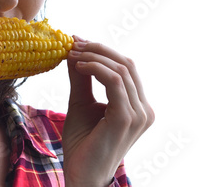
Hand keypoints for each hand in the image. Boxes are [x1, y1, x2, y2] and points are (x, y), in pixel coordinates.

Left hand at [62, 36, 153, 186]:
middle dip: (97, 49)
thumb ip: (81, 78)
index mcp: (137, 105)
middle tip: (72, 44)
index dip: (101, 50)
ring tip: (71, 54)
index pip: (124, 67)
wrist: (82, 173)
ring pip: (120, 69)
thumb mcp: (80, 102)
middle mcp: (144, 109)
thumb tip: (74, 50)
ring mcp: (139, 114)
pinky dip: (95, 68)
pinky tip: (79, 66)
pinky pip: (114, 82)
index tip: (76, 41)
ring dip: (93, 56)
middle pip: (126, 63)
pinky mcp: (126, 118)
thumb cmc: (82, 141)